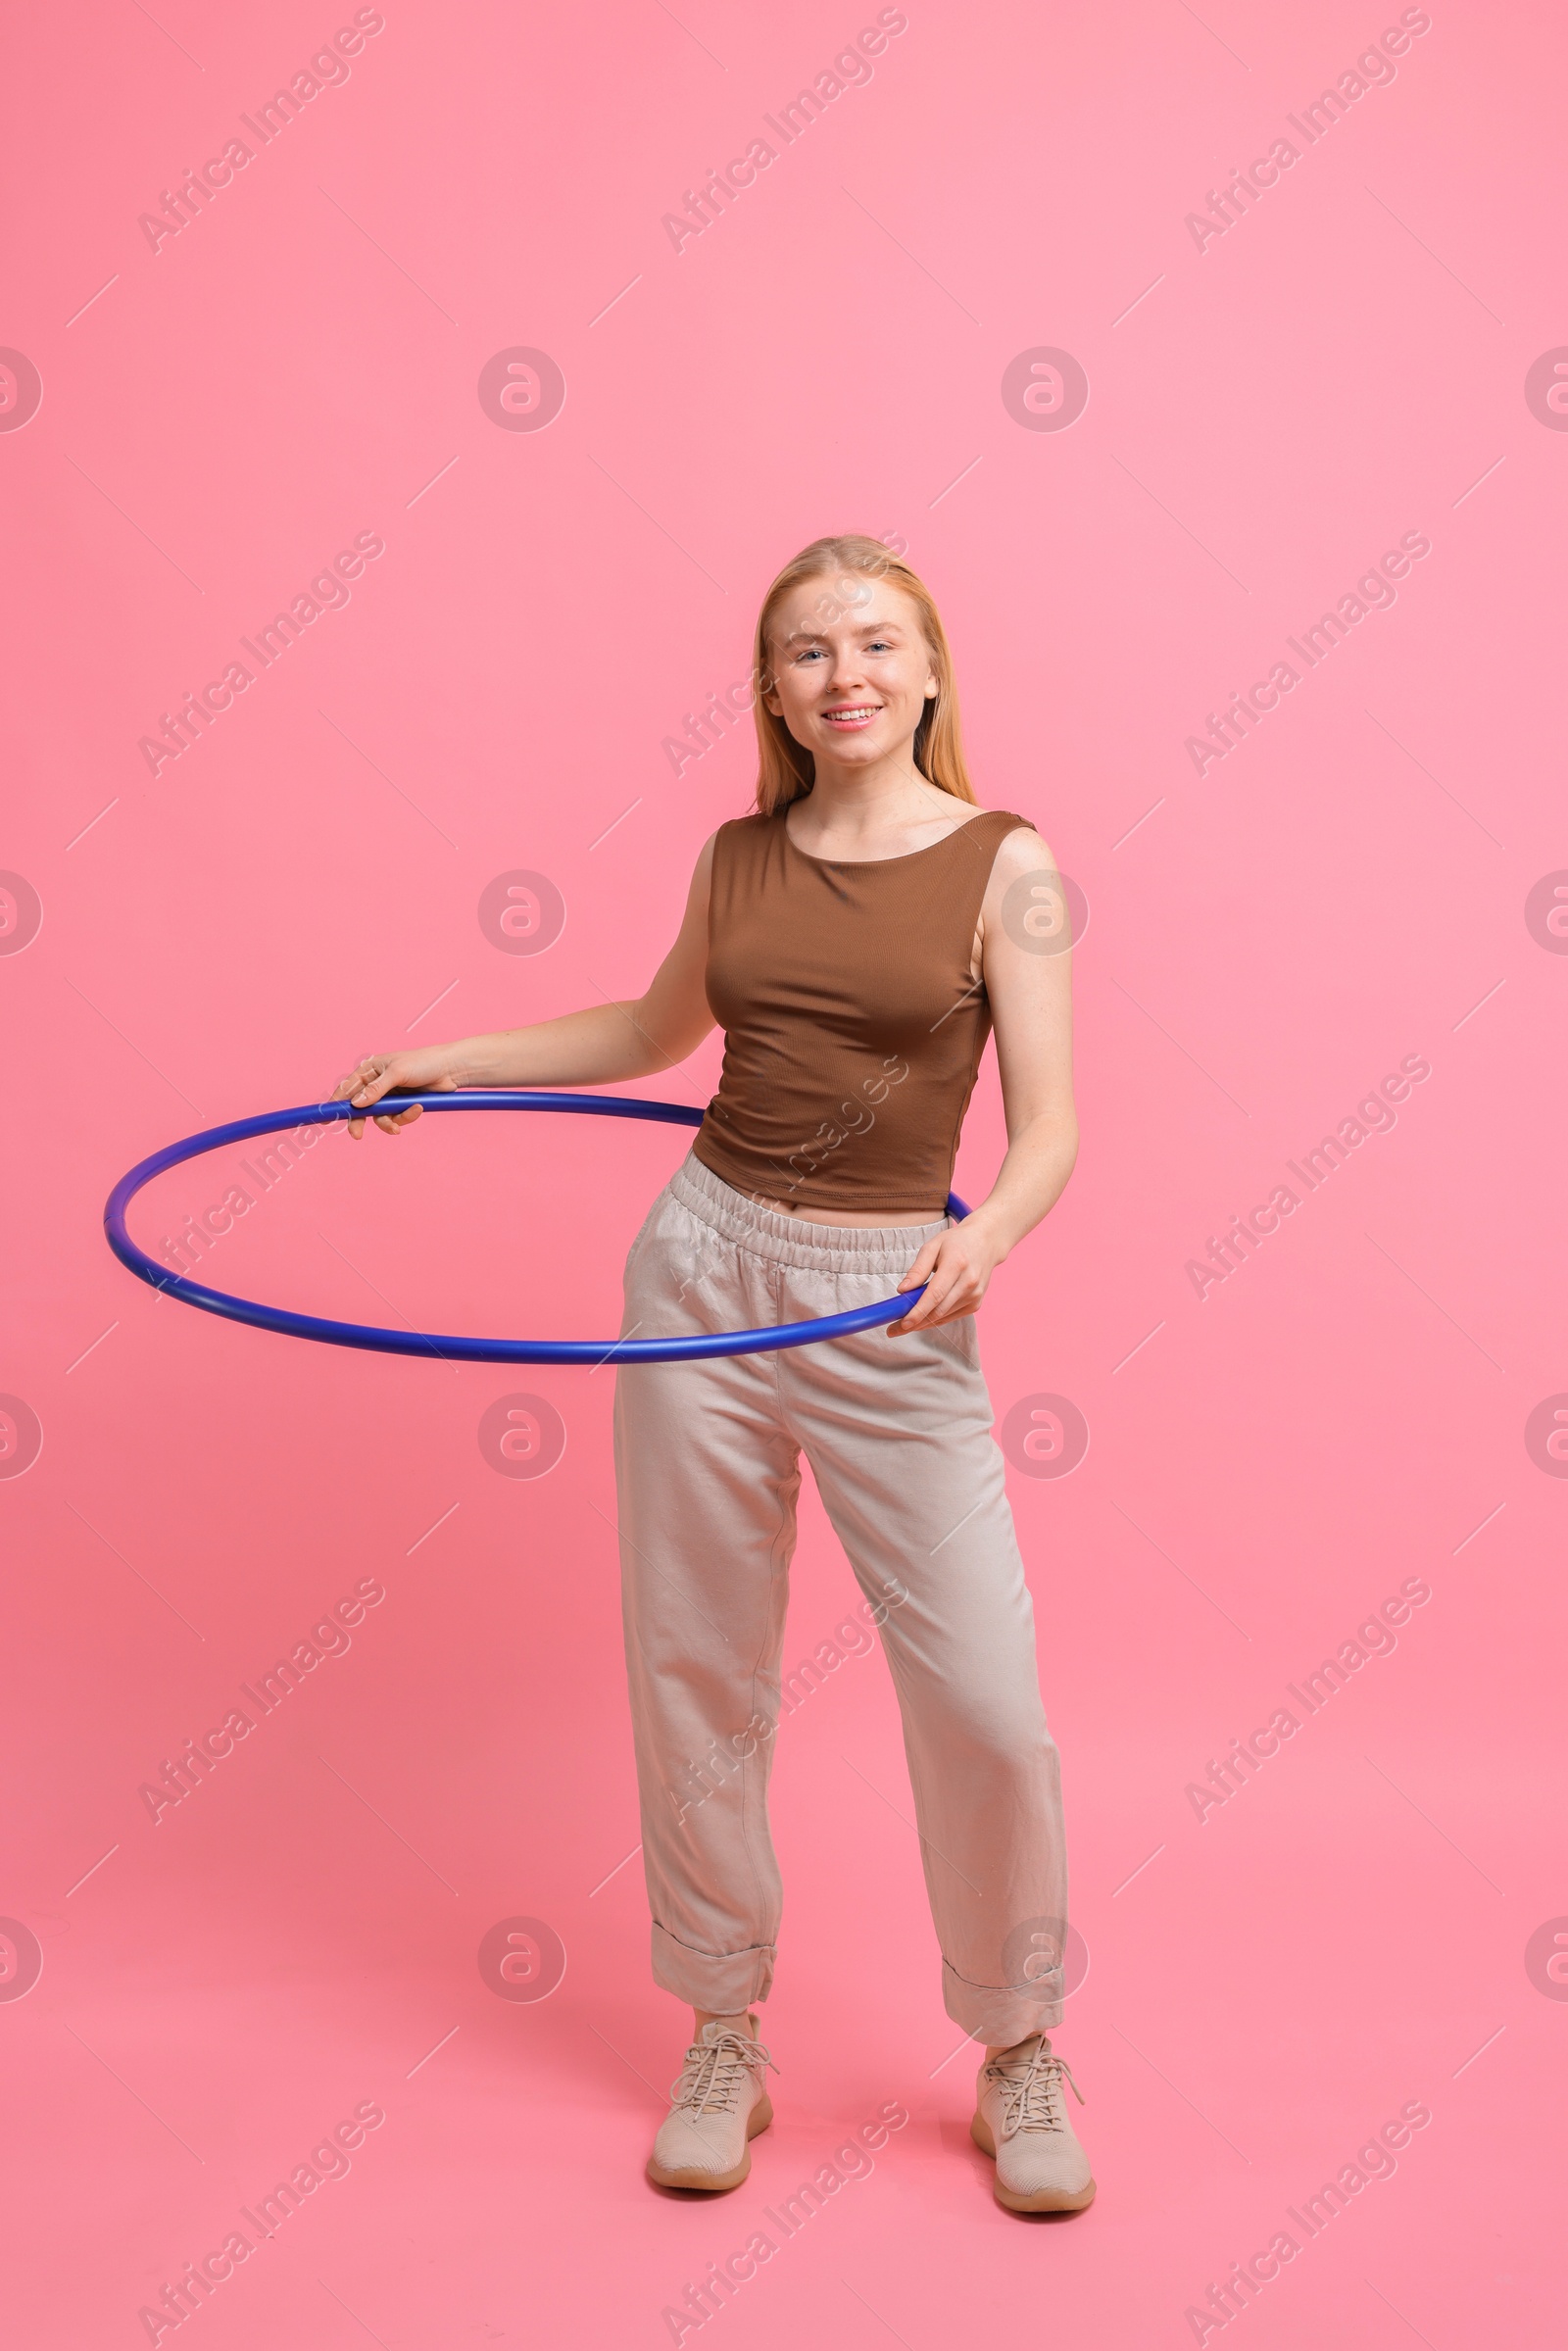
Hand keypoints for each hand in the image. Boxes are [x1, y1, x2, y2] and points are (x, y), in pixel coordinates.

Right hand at [329, 1048, 457, 1139]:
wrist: (450, 1069)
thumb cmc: (423, 1063)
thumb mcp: (397, 1073)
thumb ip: (377, 1090)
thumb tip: (357, 1104)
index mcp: (371, 1070)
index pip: (347, 1087)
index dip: (335, 1102)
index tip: (324, 1117)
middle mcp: (377, 1083)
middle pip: (360, 1107)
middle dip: (359, 1121)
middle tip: (357, 1134)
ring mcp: (390, 1095)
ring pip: (379, 1116)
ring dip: (388, 1122)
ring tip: (398, 1126)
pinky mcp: (403, 1105)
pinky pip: (396, 1117)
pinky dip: (405, 1117)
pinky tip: (416, 1110)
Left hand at [886, 1214, 1004, 1336]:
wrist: (986, 1243)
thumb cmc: (956, 1242)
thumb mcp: (932, 1247)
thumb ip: (917, 1269)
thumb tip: (902, 1290)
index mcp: (957, 1264)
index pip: (935, 1294)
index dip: (918, 1311)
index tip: (902, 1323)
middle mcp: (969, 1282)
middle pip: (939, 1310)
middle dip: (915, 1322)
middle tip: (894, 1329)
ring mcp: (975, 1295)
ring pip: (944, 1317)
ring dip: (922, 1323)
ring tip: (903, 1324)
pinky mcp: (976, 1304)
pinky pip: (950, 1317)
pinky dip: (934, 1319)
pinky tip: (921, 1319)